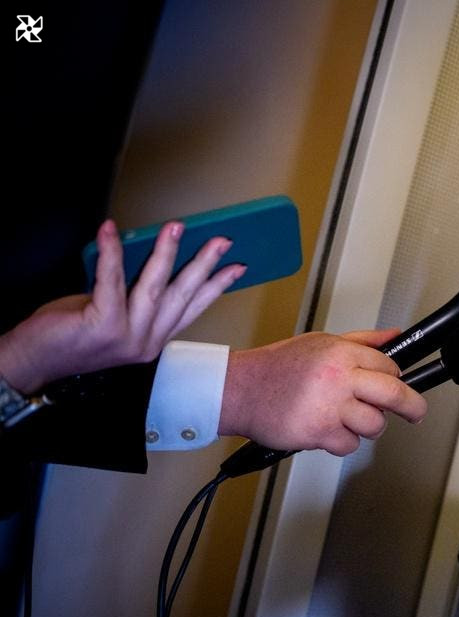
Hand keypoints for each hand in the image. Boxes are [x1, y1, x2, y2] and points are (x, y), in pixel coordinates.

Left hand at [0, 219, 242, 392]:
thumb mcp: (112, 315)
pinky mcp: (104, 326)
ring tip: (176, 228)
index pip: (192, 309)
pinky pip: (111, 282)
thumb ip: (132, 297)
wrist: (34, 360)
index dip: (217, 286)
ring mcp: (128, 338)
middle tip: (222, 240)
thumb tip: (149, 259)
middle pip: (182, 296)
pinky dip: (111, 253)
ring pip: (154, 287)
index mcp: (153, 340)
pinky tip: (110, 230)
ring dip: (167, 253)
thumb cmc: (70, 335)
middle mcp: (147, 342)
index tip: (238, 268)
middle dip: (205, 264)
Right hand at [219, 328, 426, 454]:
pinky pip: (349, 445)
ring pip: (375, 425)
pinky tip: (327, 429)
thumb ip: (362, 341)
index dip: (395, 378)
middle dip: (413, 406)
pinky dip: (341, 442)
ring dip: (367, 426)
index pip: (390, 366)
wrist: (240, 389)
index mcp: (342, 353)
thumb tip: (394, 336)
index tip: (395, 384)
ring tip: (349, 418)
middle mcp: (340, 378)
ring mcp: (331, 407)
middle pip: (395, 394)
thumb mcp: (322, 342)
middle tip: (416, 413)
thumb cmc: (278, 367)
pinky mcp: (319, 432)